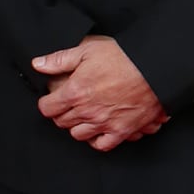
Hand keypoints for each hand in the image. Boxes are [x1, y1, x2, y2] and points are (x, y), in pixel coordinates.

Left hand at [32, 35, 168, 150]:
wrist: (155, 68)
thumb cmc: (125, 57)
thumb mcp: (88, 49)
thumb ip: (60, 59)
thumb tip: (39, 64)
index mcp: (75, 91)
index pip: (47, 108)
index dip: (47, 103)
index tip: (52, 99)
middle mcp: (87, 111)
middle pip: (62, 122)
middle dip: (62, 113)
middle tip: (70, 104)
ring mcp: (104, 123)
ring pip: (78, 135)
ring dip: (78, 126)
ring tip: (84, 116)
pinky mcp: (121, 130)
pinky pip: (102, 144)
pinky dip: (97, 140)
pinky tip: (98, 130)